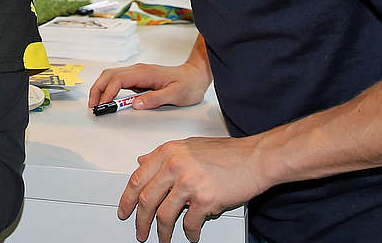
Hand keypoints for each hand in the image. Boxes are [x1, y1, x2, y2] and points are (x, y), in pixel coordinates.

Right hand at [89, 62, 209, 111]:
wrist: (195, 76)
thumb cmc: (187, 84)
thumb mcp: (174, 95)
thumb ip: (154, 99)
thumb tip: (135, 104)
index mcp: (144, 73)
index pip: (118, 80)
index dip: (108, 92)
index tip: (103, 104)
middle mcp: (138, 70)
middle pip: (109, 75)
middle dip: (98, 89)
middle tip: (93, 105)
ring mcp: (137, 74)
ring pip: (111, 76)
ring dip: (101, 88)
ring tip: (97, 104)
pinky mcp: (138, 79)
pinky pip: (118, 81)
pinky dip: (108, 89)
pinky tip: (108, 99)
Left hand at [121, 136, 266, 242]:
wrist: (256, 158)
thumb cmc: (228, 153)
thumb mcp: (189, 147)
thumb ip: (164, 156)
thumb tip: (143, 161)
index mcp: (168, 152)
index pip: (138, 179)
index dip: (127, 199)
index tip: (124, 210)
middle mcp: (175, 165)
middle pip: (146, 200)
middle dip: (140, 221)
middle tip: (140, 232)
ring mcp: (189, 183)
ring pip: (164, 215)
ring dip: (162, 232)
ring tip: (163, 239)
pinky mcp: (205, 199)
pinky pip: (189, 223)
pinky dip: (189, 233)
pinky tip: (191, 236)